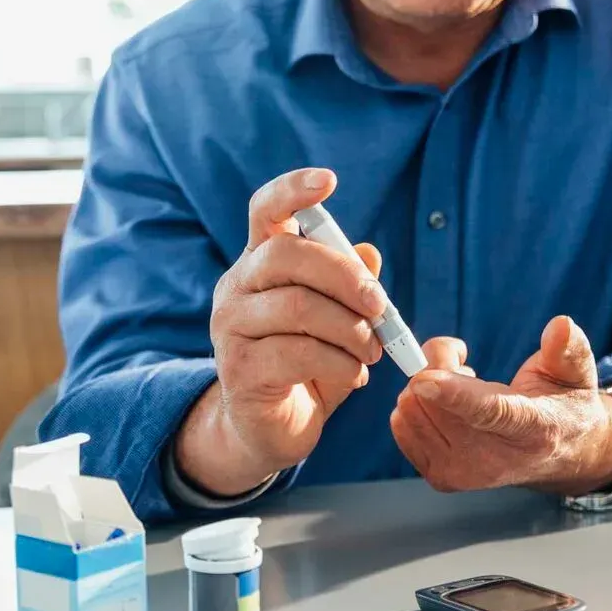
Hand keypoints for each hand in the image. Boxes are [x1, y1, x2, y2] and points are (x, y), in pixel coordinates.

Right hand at [175, 167, 387, 496]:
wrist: (268, 430)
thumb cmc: (305, 363)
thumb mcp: (335, 321)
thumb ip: (349, 287)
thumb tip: (369, 253)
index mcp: (258, 262)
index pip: (264, 211)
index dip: (293, 190)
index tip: (329, 180)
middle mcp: (236, 287)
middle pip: (286, 255)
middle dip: (345, 276)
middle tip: (380, 305)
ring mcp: (230, 329)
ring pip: (298, 307)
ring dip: (351, 329)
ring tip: (373, 351)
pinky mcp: (240, 371)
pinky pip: (299, 353)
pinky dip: (341, 363)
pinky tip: (355, 375)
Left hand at [391, 316, 611, 494]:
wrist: (558, 454)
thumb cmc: (563, 404)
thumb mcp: (576, 372)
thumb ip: (568, 348)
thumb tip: (560, 325)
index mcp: (534, 429)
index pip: (489, 412)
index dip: (453, 394)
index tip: (424, 377)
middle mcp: (496, 460)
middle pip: (436, 405)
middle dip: (440, 366)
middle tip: (467, 367)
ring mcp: (465, 474)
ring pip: (412, 410)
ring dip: (428, 387)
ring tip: (463, 391)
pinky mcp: (441, 478)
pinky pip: (401, 425)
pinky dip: (417, 405)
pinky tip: (447, 408)